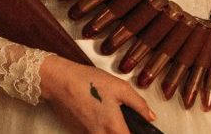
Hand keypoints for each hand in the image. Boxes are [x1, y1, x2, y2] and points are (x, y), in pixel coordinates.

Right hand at [39, 54, 156, 133]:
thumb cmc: (88, 82)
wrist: (59, 81)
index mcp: (114, 127)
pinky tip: (98, 115)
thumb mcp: (120, 88)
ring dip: (110, 131)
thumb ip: (139, 105)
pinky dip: (99, 130)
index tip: (139, 130)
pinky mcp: (78, 133)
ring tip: (111, 117)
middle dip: (122, 132)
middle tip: (125, 124)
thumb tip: (151, 117)